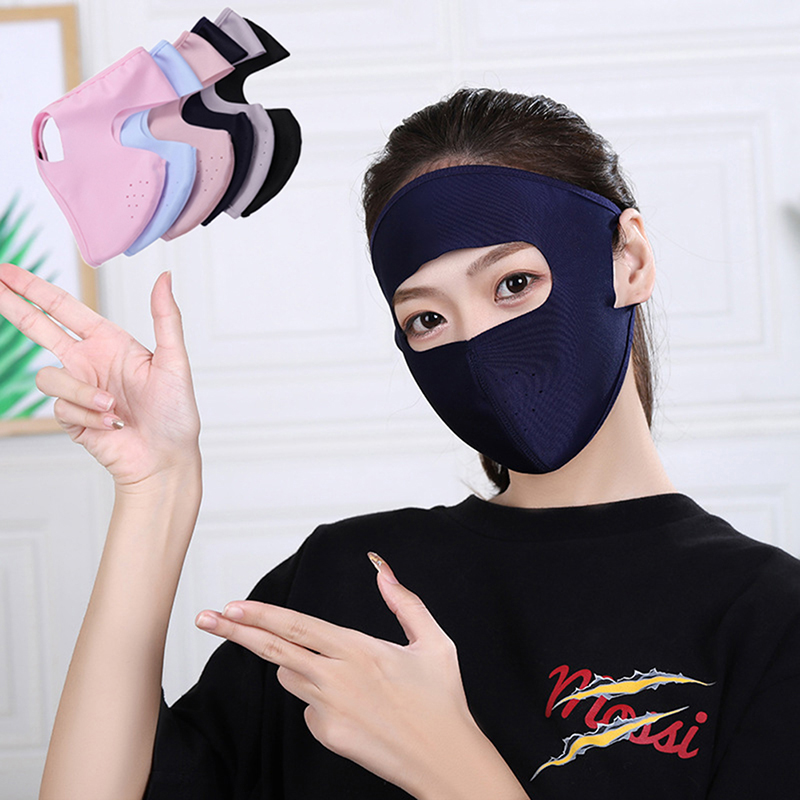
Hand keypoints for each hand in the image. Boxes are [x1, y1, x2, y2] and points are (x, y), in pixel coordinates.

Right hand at [0, 263, 199, 486]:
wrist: (165, 459)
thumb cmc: (176, 413)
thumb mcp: (174, 361)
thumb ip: (166, 318)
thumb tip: (165, 277)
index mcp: (110, 343)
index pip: (64, 309)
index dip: (35, 289)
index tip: (7, 271)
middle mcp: (89, 362)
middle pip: (38, 328)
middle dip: (14, 307)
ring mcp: (78, 390)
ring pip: (49, 377)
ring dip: (82, 393)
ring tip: (114, 407)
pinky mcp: (71, 417)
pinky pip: (61, 407)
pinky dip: (89, 416)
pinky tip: (112, 425)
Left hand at [195, 554, 522, 799]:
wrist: (446, 760)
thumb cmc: (443, 700)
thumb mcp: (434, 643)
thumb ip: (405, 602)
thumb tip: (382, 570)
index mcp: (360, 650)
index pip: (298, 626)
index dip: (262, 614)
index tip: (232, 605)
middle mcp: (338, 678)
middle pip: (274, 650)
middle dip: (235, 632)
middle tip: (205, 618)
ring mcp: (330, 710)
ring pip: (291, 678)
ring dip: (297, 667)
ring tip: (339, 674)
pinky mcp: (328, 737)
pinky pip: (309, 710)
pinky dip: (320, 701)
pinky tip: (354, 708)